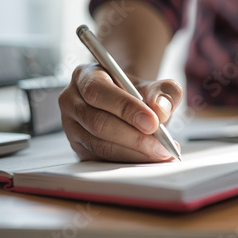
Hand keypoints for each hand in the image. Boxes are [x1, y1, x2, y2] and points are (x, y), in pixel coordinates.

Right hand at [58, 63, 182, 161]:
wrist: (128, 104)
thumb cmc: (137, 93)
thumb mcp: (154, 85)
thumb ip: (165, 91)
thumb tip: (160, 109)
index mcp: (85, 76)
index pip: (98, 92)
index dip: (126, 108)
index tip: (153, 122)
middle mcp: (72, 101)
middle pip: (98, 123)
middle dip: (134, 137)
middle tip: (162, 145)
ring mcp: (72, 128)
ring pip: (100, 146)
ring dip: (134, 153)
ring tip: (161, 153)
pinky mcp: (79, 149)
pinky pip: (103, 160)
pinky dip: (130, 161)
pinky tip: (150, 158)